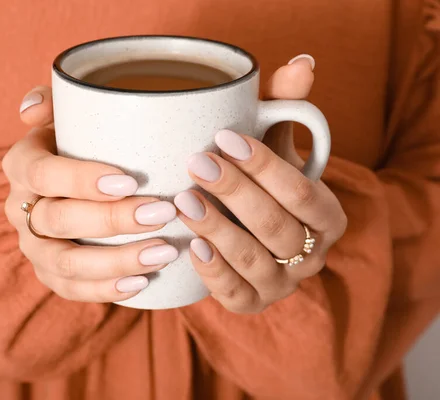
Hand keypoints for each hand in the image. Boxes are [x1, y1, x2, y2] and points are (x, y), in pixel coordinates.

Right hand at [2, 87, 177, 301]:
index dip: (81, 180)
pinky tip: (142, 282)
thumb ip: (55, 100)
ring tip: (164, 252)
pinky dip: (105, 290)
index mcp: (21, 165)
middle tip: (162, 213)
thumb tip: (30, 110)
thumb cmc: (80, 141)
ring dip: (116, 261)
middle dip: (112, 221)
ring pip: (65, 263)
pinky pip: (71, 289)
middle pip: (58, 220)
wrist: (75, 181)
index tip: (130, 181)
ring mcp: (32, 246)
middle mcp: (20, 208)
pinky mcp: (49, 273)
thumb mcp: (68, 113)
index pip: (42, 174)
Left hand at [175, 55, 346, 312]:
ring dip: (217, 229)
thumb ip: (287, 111)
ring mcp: (282, 284)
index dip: (265, 166)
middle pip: (276, 226)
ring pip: (253, 260)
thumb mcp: (276, 148)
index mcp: (327, 216)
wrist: (250, 234)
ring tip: (183, 200)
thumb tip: (300, 64)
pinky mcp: (251, 303)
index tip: (224, 138)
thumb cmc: (262, 184)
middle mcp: (311, 255)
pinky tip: (189, 245)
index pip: (302, 192)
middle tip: (196, 164)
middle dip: (235, 193)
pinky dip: (211, 271)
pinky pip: (234, 294)